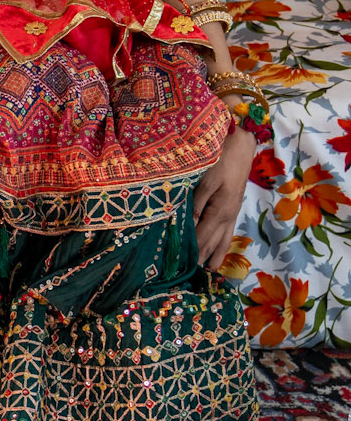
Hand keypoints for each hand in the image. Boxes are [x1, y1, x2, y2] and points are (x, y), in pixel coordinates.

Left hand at [194, 124, 255, 269]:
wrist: (242, 145)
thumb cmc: (222, 159)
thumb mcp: (207, 180)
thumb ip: (197, 204)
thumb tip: (189, 227)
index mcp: (220, 211)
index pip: (202, 238)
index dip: (190, 253)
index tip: (178, 266)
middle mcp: (228, 217)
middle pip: (212, 243)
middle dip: (201, 259)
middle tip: (187, 276)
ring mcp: (232, 213)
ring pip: (223, 241)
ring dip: (214, 256)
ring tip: (207, 272)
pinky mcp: (233, 208)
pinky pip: (228, 233)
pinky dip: (222, 245)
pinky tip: (219, 250)